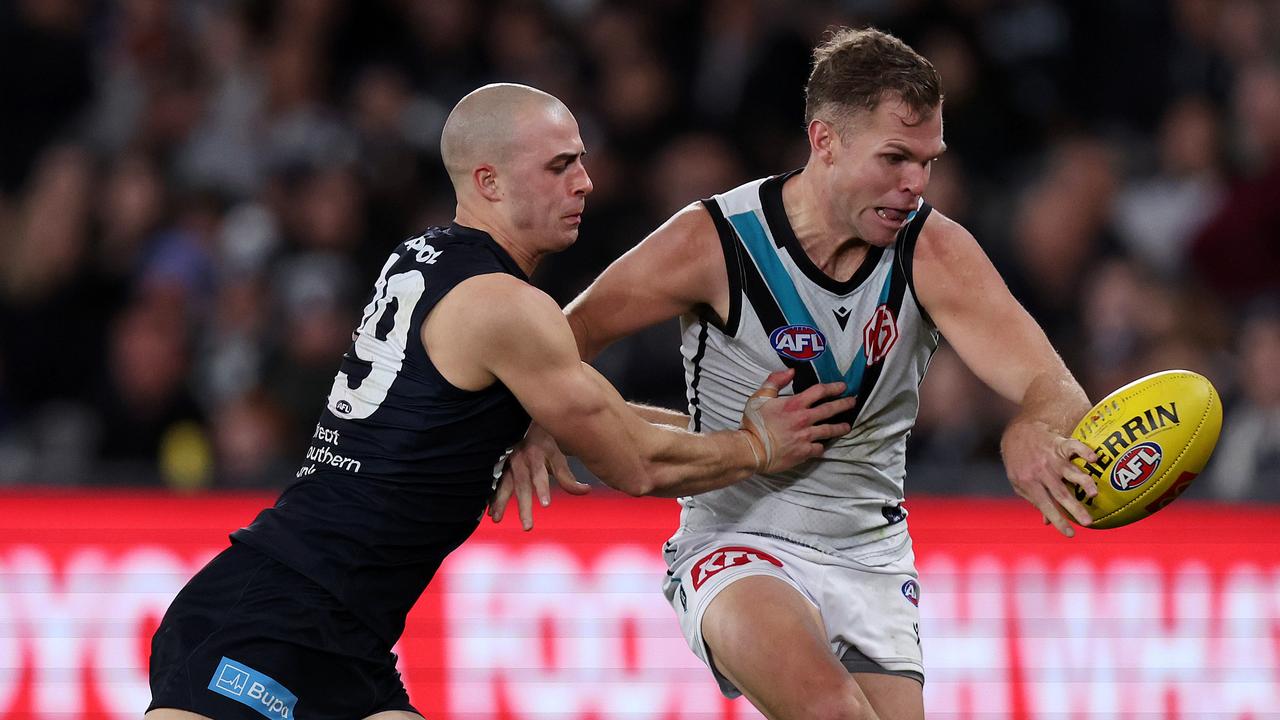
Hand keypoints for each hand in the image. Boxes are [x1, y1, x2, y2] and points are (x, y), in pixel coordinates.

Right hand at [489, 424, 591, 529]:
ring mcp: (506, 464)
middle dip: (524, 506)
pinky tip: (487, 510)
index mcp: (537, 456)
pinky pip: (492, 483)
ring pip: (503, 484)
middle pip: (522, 485)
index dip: (543, 489)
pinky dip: (489, 497)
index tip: (545, 504)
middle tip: (528, 526)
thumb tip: (586, 490)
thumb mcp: (557, 455)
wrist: (520, 422)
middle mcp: (520, 460)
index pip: (540, 474)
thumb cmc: (542, 442)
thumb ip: (568, 477)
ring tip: (497, 518)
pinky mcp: (496, 467)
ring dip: (500, 502)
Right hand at [739, 369, 854, 473]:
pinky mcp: (804, 452)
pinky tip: (822, 446)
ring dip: (839, 428)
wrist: (751, 449)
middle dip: (844, 404)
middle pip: (829, 409)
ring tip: (847, 427)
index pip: (819, 391)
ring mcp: (806, 436)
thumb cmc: (754, 423)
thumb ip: (775, 381)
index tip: (842, 387)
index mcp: (794, 404)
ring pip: (829, 430)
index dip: (833, 387)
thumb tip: (791, 371)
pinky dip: (821, 446)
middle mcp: (804, 419)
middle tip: (853, 402)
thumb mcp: (760, 397)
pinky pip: (818, 448)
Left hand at [1000, 419, 1099, 536]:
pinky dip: (1085, 451)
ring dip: (1083, 482)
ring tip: (1094, 493)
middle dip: (1075, 509)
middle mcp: (1042, 472)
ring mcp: (1052, 458)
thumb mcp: (1019, 483)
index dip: (1058, 520)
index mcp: (1030, 483)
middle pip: (1061, 493)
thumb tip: (1047, 522)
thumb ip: (1034, 500)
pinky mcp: (1060, 444)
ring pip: (1070, 472)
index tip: (1071, 534)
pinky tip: (1094, 459)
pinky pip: (1074, 447)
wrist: (1017, 433)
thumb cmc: (1019, 461)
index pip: (1045, 506)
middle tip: (1088, 522)